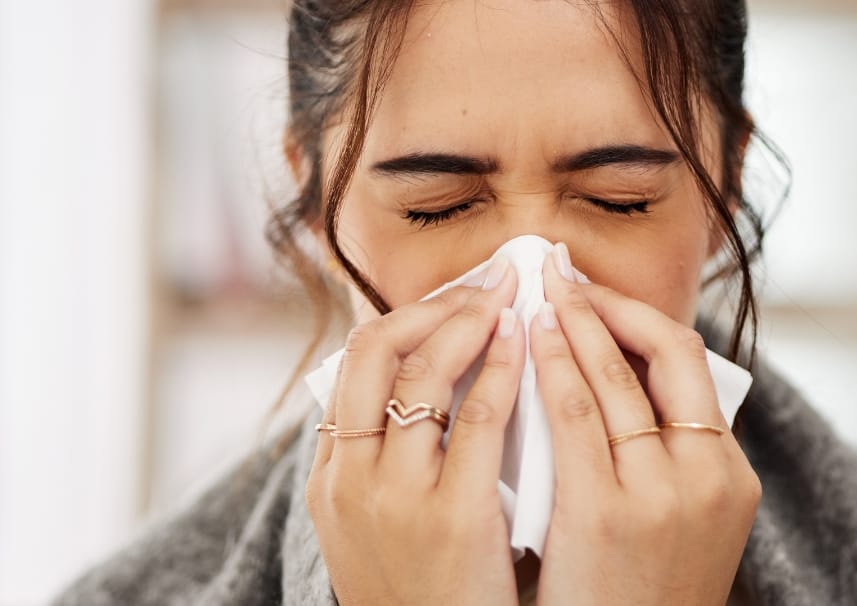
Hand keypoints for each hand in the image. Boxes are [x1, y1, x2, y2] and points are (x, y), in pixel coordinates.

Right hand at [306, 257, 524, 604]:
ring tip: (508, 298)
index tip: (448, 299)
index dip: (403, 320)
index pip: (352, 368)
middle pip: (374, 351)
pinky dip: (501, 369)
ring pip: (424, 372)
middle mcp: (349, 480)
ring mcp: (394, 498)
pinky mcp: (450, 517)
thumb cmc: (426, 598)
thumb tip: (437, 389)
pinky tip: (526, 345)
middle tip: (483, 282)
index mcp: (329, 480)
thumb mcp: (382, 530)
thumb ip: (396, 464)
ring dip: (470, 321)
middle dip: (432, 304)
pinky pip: (479, 419)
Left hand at [529, 243, 760, 605]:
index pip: (693, 364)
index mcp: (730, 475)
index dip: (640, 317)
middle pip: (667, 354)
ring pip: (616, 377)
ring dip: (574, 323)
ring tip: (541, 293)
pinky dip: (552, 367)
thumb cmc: (639, 597)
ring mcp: (661, 494)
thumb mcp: (679, 525)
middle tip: (564, 274)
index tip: (598, 294)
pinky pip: (575, 417)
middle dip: (608, 305)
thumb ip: (665, 459)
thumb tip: (619, 381)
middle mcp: (708, 476)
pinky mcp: (607, 512)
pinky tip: (527, 340)